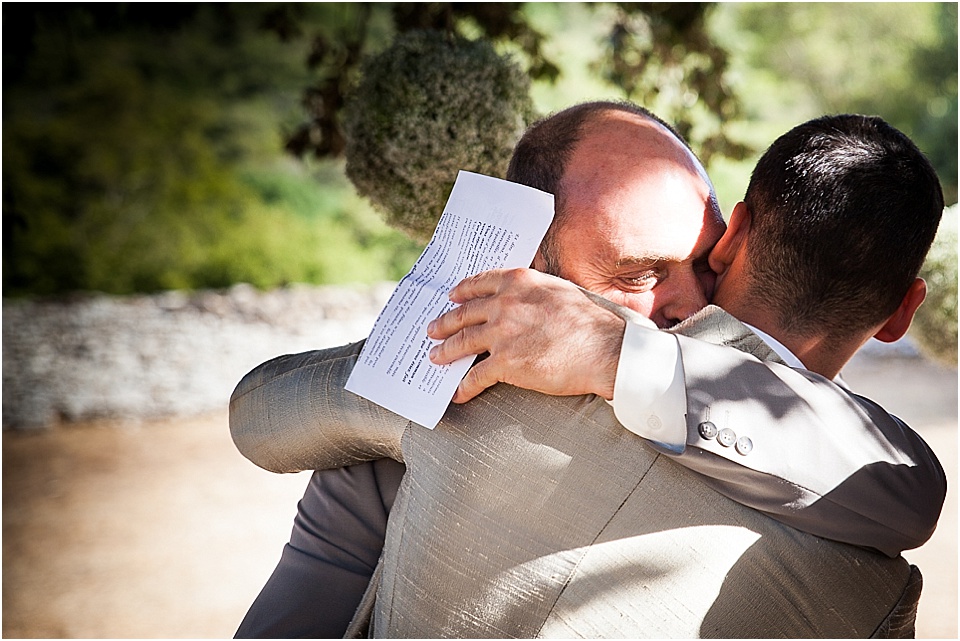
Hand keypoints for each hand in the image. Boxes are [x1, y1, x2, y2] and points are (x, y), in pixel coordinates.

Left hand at [426, 268, 626, 402]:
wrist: (605, 349)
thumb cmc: (592, 322)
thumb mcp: (560, 291)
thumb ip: (535, 292)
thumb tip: (524, 300)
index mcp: (519, 282)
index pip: (480, 283)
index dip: (462, 291)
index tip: (451, 296)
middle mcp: (505, 303)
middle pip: (464, 313)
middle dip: (444, 323)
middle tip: (432, 330)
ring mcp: (502, 333)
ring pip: (463, 342)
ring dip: (446, 352)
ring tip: (435, 358)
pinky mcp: (505, 362)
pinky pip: (475, 376)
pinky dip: (463, 387)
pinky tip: (458, 393)